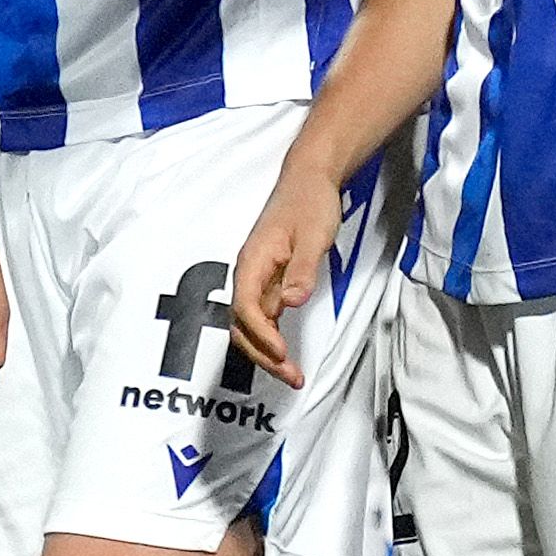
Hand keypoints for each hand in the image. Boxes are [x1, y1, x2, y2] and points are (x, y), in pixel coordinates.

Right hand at [229, 160, 344, 386]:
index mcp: (253, 260)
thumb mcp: (312, 236)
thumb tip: (291, 302)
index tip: (283, 352)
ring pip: (251, 324)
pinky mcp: (269, 280)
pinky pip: (263, 316)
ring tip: (291, 374)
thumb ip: (301, 269)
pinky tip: (286, 353)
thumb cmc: (309, 204)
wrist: (309, 179)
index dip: (261, 334)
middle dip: (262, 354)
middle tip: (291, 376)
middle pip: (242, 323)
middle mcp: (249, 272)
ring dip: (267, 351)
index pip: (245, 306)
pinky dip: (272, 338)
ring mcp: (257, 277)